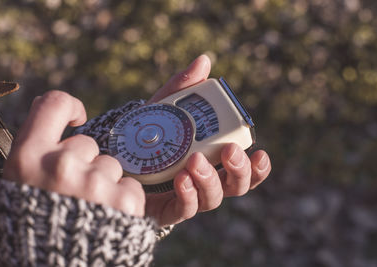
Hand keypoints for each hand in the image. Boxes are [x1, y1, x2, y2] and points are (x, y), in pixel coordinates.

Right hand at [3, 91, 144, 216]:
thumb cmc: (32, 232)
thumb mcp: (17, 188)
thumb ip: (35, 155)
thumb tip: (53, 122)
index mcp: (27, 159)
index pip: (53, 105)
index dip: (69, 107)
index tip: (78, 118)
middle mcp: (61, 166)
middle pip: (88, 144)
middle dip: (86, 163)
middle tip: (75, 193)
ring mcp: (95, 183)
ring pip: (111, 166)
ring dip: (105, 184)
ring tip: (92, 211)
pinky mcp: (125, 200)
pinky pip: (130, 185)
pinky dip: (123, 199)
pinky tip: (109, 218)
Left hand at [145, 55, 271, 225]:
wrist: (116, 153)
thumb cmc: (149, 132)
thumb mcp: (165, 107)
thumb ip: (184, 87)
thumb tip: (204, 60)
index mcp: (212, 159)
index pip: (243, 169)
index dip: (257, 167)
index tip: (259, 152)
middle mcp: (205, 180)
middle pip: (235, 187)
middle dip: (238, 171)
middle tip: (228, 151)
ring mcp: (187, 196)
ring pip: (212, 199)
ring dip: (209, 180)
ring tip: (195, 161)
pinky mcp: (167, 209)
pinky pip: (184, 209)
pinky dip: (187, 195)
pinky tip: (181, 179)